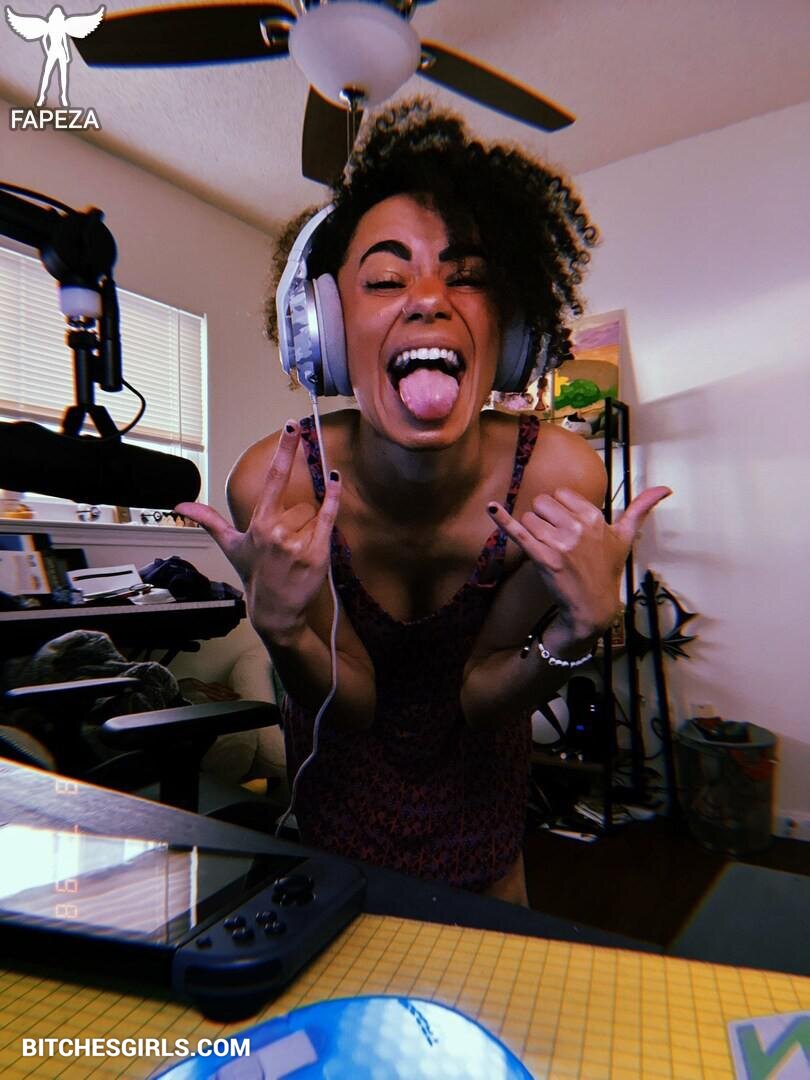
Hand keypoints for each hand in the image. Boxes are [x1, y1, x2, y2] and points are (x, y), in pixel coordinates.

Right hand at [175, 420, 340, 643]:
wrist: (275, 612)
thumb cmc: (254, 575)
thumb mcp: (230, 546)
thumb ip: (209, 521)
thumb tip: (180, 506)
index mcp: (258, 524)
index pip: (273, 478)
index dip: (284, 450)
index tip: (291, 426)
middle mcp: (276, 531)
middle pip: (301, 502)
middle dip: (299, 517)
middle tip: (289, 543)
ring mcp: (297, 543)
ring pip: (313, 513)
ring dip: (311, 527)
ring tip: (298, 551)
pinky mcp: (317, 554)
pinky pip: (328, 516)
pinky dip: (333, 498)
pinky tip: (335, 480)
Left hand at [487, 485, 670, 646]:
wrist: (593, 607)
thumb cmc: (607, 570)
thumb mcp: (625, 538)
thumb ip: (641, 509)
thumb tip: (666, 489)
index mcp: (595, 517)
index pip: (561, 494)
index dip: (559, 510)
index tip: (567, 527)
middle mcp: (578, 527)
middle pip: (542, 503)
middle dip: (543, 518)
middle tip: (554, 539)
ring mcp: (560, 543)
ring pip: (529, 517)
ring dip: (531, 531)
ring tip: (545, 549)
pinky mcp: (543, 558)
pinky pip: (519, 532)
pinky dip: (503, 520)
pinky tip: (492, 508)